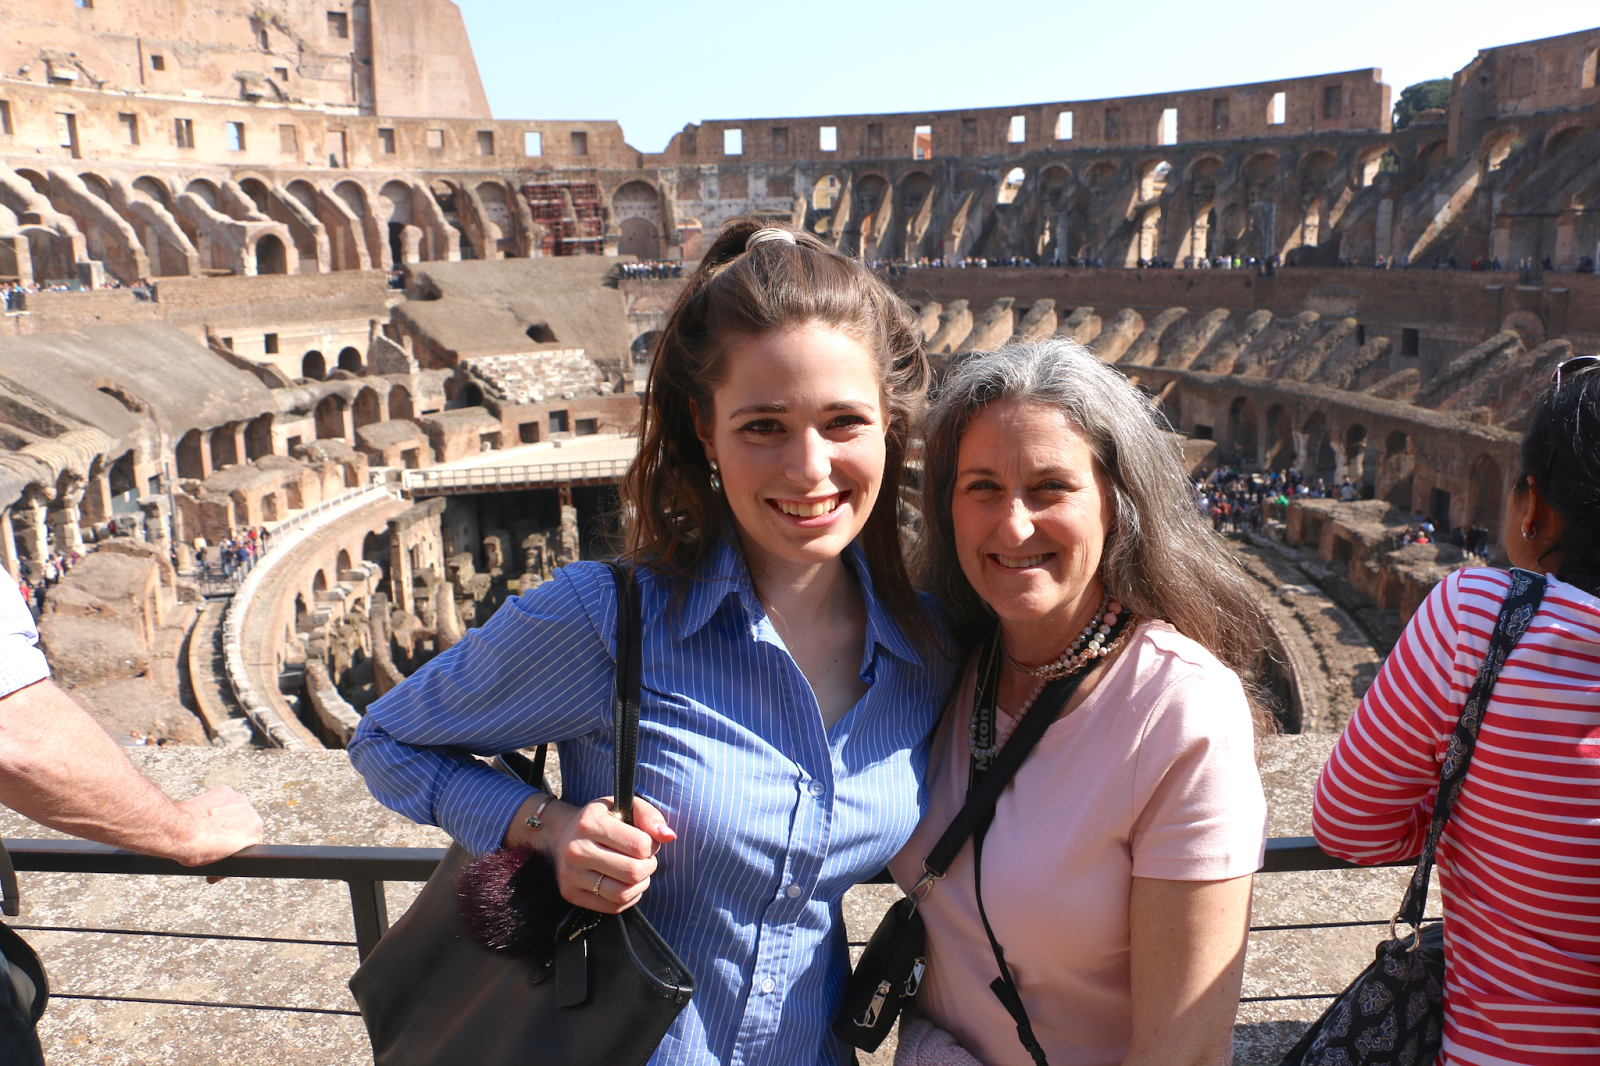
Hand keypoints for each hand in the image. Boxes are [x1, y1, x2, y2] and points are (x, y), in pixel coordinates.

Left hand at [172, 786, 264, 866]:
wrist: (181, 832)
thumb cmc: (199, 849)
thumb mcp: (218, 863)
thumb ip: (229, 858)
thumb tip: (216, 874)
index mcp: (255, 829)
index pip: (251, 839)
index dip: (237, 846)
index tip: (224, 850)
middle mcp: (250, 811)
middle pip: (244, 823)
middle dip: (232, 830)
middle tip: (214, 839)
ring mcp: (237, 798)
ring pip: (235, 809)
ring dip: (224, 816)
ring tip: (207, 826)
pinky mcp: (223, 790)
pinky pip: (223, 799)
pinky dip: (215, 805)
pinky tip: (203, 815)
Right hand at [509, 794, 674, 914]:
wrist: (562, 834)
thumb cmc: (603, 819)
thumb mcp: (626, 806)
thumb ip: (650, 817)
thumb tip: (668, 836)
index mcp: (590, 823)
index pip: (639, 844)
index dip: (652, 845)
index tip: (647, 842)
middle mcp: (576, 849)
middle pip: (632, 872)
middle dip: (649, 866)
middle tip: (646, 859)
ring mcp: (571, 874)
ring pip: (622, 893)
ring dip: (640, 885)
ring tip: (638, 872)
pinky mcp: (571, 893)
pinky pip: (612, 907)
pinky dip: (628, 898)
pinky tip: (626, 884)